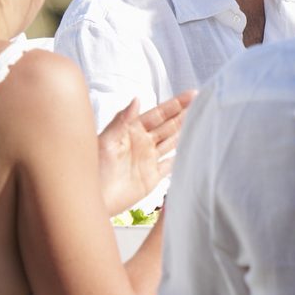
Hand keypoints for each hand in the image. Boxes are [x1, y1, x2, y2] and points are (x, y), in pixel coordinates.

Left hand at [96, 91, 194, 215]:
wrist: (91, 199)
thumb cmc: (92, 170)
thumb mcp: (104, 142)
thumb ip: (121, 121)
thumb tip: (136, 99)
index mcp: (131, 131)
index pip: (158, 114)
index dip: (175, 104)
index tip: (191, 94)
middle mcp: (142, 143)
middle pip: (168, 125)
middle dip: (185, 113)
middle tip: (203, 102)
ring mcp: (148, 160)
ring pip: (172, 141)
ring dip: (185, 131)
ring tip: (203, 119)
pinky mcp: (151, 177)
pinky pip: (170, 164)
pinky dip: (181, 157)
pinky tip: (191, 149)